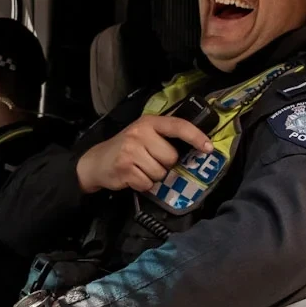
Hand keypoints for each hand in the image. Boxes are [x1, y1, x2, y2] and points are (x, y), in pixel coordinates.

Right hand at [74, 115, 212, 193]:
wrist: (96, 162)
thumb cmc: (127, 148)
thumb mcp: (144, 134)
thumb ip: (165, 136)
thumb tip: (197, 147)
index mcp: (149, 122)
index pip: (178, 126)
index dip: (195, 136)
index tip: (208, 148)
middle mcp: (140, 132)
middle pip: (171, 157)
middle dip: (164, 164)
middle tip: (149, 161)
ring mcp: (131, 150)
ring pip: (160, 173)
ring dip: (153, 176)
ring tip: (139, 169)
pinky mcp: (125, 168)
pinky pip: (147, 183)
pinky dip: (142, 184)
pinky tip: (132, 177)